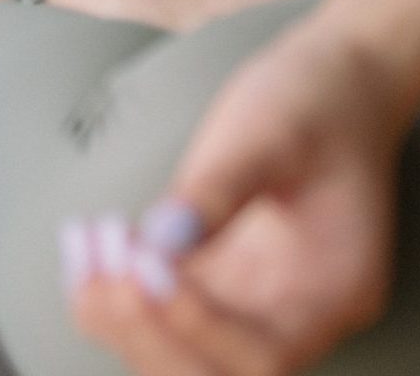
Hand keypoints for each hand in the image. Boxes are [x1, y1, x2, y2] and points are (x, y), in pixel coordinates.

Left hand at [66, 0, 419, 372]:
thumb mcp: (271, 131)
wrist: (337, 73)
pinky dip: (125, 289)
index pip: (264, 355)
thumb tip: (160, 241)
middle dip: (152, 333)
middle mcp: (299, 311)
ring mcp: (261, 297)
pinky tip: (86, 246)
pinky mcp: (225, 273)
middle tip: (98, 276)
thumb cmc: (315, 97)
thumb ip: (219, 190)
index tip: (147, 268)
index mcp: (334, 290)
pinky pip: (171, 306)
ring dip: (128, 318)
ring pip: (188, 350)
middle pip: (221, 371)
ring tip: (81, 254)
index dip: (199, 327)